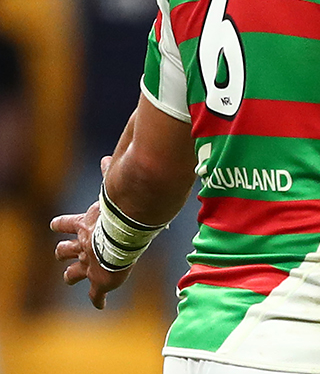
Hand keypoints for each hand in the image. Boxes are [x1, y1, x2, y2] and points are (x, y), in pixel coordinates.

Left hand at [51, 158, 129, 308]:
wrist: (120, 240)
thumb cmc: (117, 216)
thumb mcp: (110, 193)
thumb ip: (110, 175)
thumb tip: (108, 156)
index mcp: (84, 226)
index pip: (66, 224)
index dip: (61, 224)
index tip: (55, 226)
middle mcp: (82, 246)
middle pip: (64, 250)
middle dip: (62, 251)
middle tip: (60, 252)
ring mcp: (89, 266)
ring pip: (73, 273)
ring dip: (71, 275)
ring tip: (69, 278)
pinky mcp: (99, 282)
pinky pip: (97, 295)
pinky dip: (98, 301)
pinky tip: (100, 307)